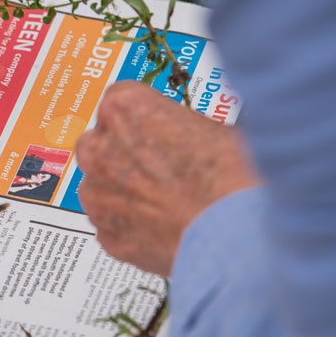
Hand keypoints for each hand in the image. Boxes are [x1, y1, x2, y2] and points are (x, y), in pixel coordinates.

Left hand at [75, 82, 260, 276]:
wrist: (236, 234)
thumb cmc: (233, 176)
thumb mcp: (216, 126)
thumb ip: (181, 124)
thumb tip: (193, 129)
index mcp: (124, 109)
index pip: (118, 101)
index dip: (141, 117)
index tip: (155, 127)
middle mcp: (100, 150)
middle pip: (99, 143)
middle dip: (122, 153)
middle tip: (159, 165)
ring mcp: (99, 196)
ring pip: (100, 186)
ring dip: (122, 191)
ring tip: (165, 200)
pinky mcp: (107, 236)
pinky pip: (112, 225)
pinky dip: (131, 227)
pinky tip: (163, 227)